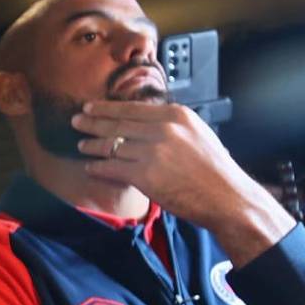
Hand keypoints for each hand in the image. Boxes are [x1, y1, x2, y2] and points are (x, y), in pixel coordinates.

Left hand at [72, 101, 294, 265]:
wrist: (228, 198)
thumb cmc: (215, 171)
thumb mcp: (198, 134)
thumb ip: (172, 126)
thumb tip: (146, 123)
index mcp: (177, 115)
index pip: (132, 108)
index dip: (107, 108)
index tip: (91, 107)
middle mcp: (163, 129)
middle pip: (118, 123)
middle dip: (93, 122)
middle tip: (76, 121)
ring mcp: (152, 151)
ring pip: (111, 145)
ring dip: (92, 146)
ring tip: (81, 145)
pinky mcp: (144, 174)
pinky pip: (112, 168)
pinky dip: (98, 168)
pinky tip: (91, 168)